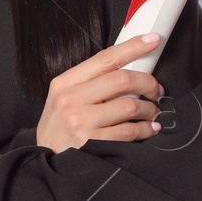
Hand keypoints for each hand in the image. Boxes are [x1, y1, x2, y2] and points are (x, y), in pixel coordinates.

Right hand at [35, 32, 164, 153]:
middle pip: (122, 79)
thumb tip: (128, 69)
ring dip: (149, 109)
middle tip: (156, 89)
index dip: (132, 47)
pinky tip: (147, 129)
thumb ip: (90, 82)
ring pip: (130, 105)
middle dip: (148, 83)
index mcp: (65, 83)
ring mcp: (81, 122)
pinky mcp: (93, 143)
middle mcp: (71, 100)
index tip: (152, 40)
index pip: (104, 58)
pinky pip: (130, 131)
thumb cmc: (59, 128)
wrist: (45, 161)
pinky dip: (145, 129)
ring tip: (151, 113)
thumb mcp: (63, 98)